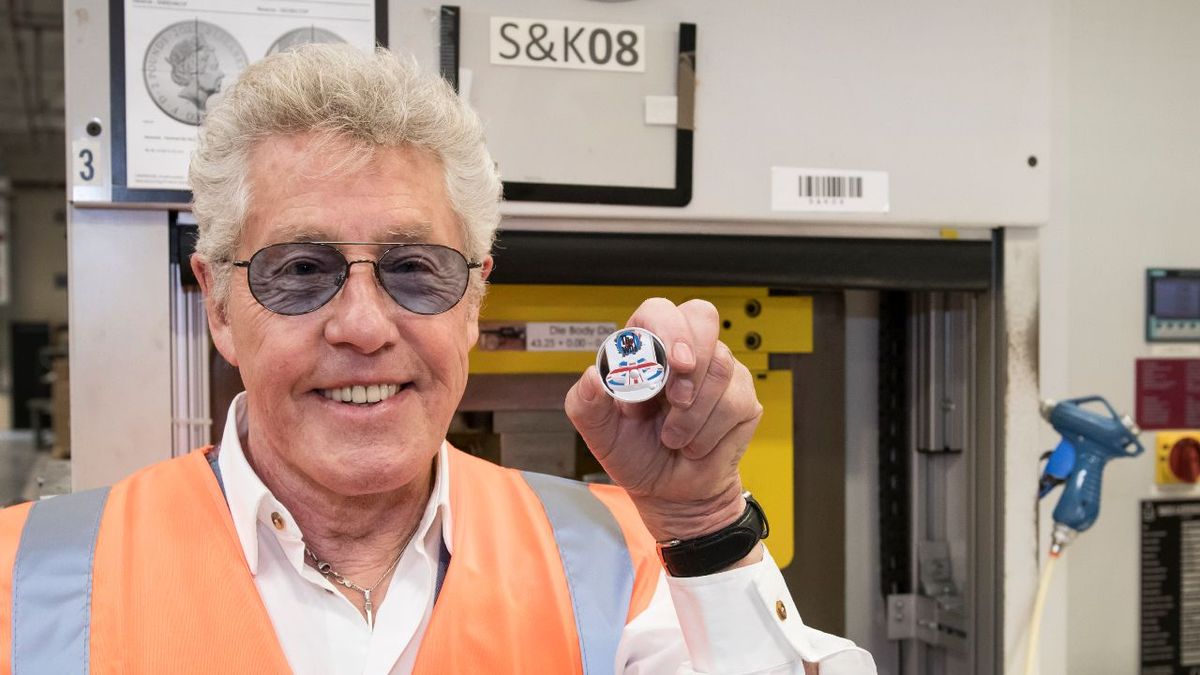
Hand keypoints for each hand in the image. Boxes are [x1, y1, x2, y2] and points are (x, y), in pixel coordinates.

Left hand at [565, 298, 763, 542]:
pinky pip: (736, 400)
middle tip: (678, 398)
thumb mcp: (600, 434)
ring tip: (674, 437)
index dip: (668, 329)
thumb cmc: (635, 454)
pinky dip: (710, 431)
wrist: (671, 493)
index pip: (659, 312)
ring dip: (693, 413)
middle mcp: (682, 352)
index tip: (672, 363)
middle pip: (702, 316)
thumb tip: (593, 377)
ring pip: (721, 366)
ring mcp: (716, 371)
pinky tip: (695, 443)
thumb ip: (586, 403)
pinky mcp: (741, 396)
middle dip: (694, 357)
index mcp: (644, 349)